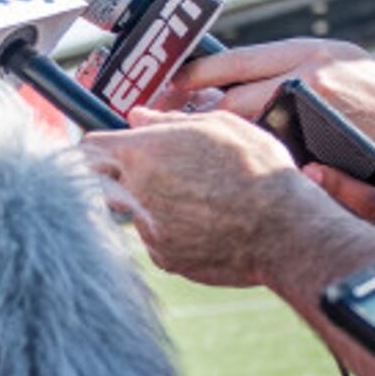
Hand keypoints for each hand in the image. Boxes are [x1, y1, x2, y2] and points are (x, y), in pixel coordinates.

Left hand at [77, 108, 318, 287]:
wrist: (284, 229)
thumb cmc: (258, 171)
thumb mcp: (219, 126)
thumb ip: (169, 121)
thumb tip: (138, 117)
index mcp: (143, 153)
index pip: (90, 147)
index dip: (102, 147)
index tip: (113, 150)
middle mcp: (136, 193)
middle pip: (107, 182)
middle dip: (124, 176)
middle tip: (162, 174)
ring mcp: (147, 230)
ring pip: (136, 212)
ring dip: (155, 205)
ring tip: (201, 200)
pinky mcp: (165, 258)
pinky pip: (158, 239)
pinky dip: (175, 232)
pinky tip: (207, 224)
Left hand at [171, 39, 374, 155]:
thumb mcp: (342, 72)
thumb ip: (293, 75)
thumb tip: (233, 92)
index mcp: (309, 52)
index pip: (233, 60)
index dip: (193, 77)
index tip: (164, 90)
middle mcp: (307, 72)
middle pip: (229, 93)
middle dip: (194, 114)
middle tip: (164, 128)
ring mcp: (313, 110)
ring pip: (246, 127)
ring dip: (221, 144)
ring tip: (198, 158)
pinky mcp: (321, 146)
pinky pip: (272, 157)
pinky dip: (253, 166)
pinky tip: (238, 180)